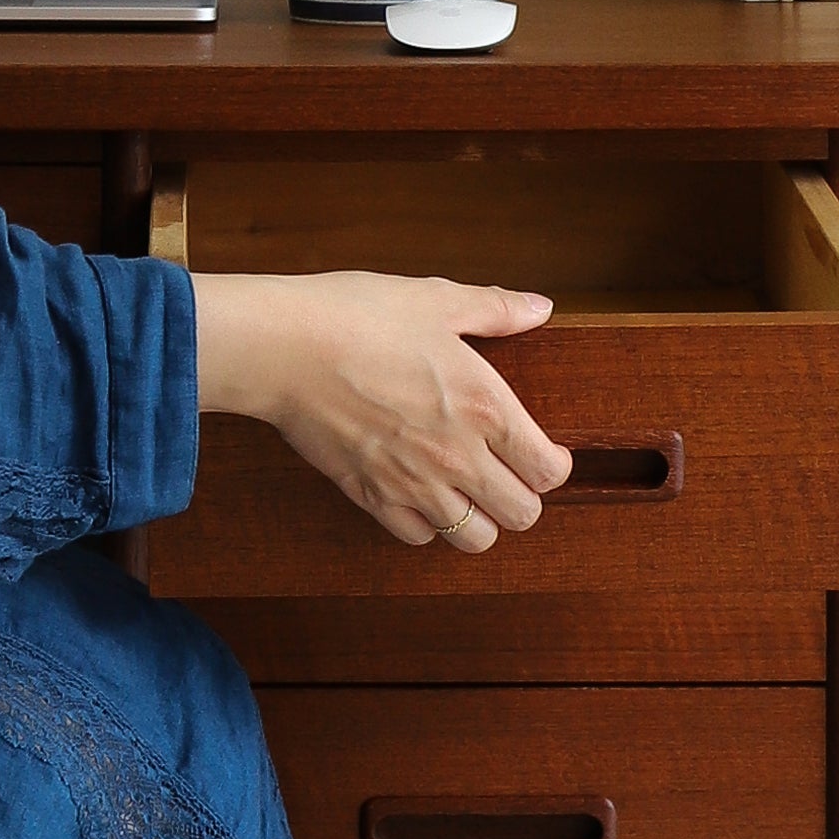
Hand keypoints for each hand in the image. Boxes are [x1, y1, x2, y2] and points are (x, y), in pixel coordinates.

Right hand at [189, 270, 570, 550]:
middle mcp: (457, 456)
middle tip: (509, 474)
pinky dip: (428, 524)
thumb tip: (541, 308)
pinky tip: (422, 494)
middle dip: (524, 497)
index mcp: (484, 406)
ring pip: (474, 538)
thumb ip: (496, 309)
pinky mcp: (371, 497)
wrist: (284, 348)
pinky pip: (418, 538)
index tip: (545, 453)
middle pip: (521, 515)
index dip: (554, 465)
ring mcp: (413, 484)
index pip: (548, 470)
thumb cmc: (358, 317)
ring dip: (480, 519)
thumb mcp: (436, 300)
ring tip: (468, 491)